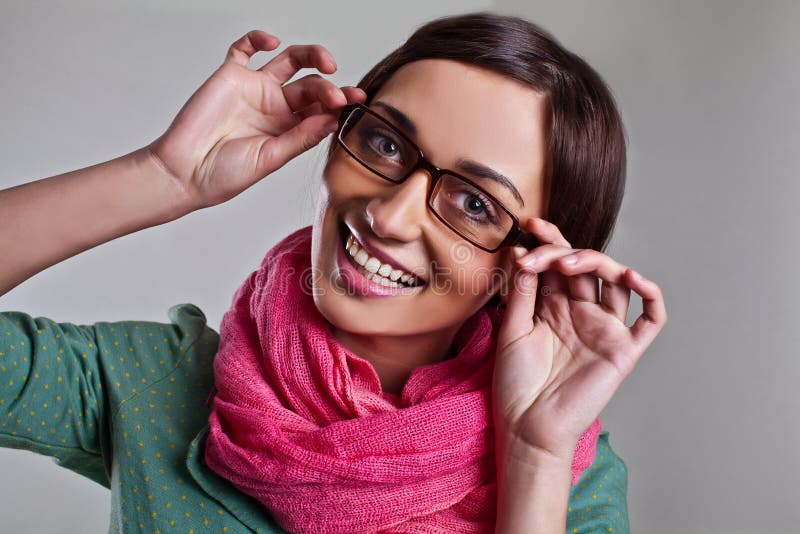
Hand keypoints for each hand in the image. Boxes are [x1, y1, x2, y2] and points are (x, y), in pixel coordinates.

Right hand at [147, 30, 365, 209]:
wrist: (185, 172)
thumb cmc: (224, 175)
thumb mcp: (271, 158)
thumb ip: (300, 137)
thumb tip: (332, 120)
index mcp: (290, 129)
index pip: (321, 110)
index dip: (340, 103)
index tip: (355, 101)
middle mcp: (276, 107)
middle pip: (311, 86)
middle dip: (328, 88)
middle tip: (338, 96)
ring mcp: (255, 89)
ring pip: (289, 61)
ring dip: (311, 56)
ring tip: (325, 62)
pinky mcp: (230, 76)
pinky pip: (245, 49)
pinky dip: (258, 39)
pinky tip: (271, 41)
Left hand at [492, 217, 666, 460]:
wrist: (527, 426)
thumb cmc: (515, 383)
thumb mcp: (511, 329)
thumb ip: (521, 291)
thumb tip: (521, 251)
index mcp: (553, 306)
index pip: (558, 264)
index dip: (548, 242)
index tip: (530, 225)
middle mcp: (581, 312)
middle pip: (584, 267)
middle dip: (562, 251)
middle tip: (539, 251)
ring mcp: (604, 329)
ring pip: (616, 282)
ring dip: (598, 263)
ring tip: (568, 263)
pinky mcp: (624, 350)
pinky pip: (650, 319)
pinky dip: (649, 295)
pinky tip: (631, 278)